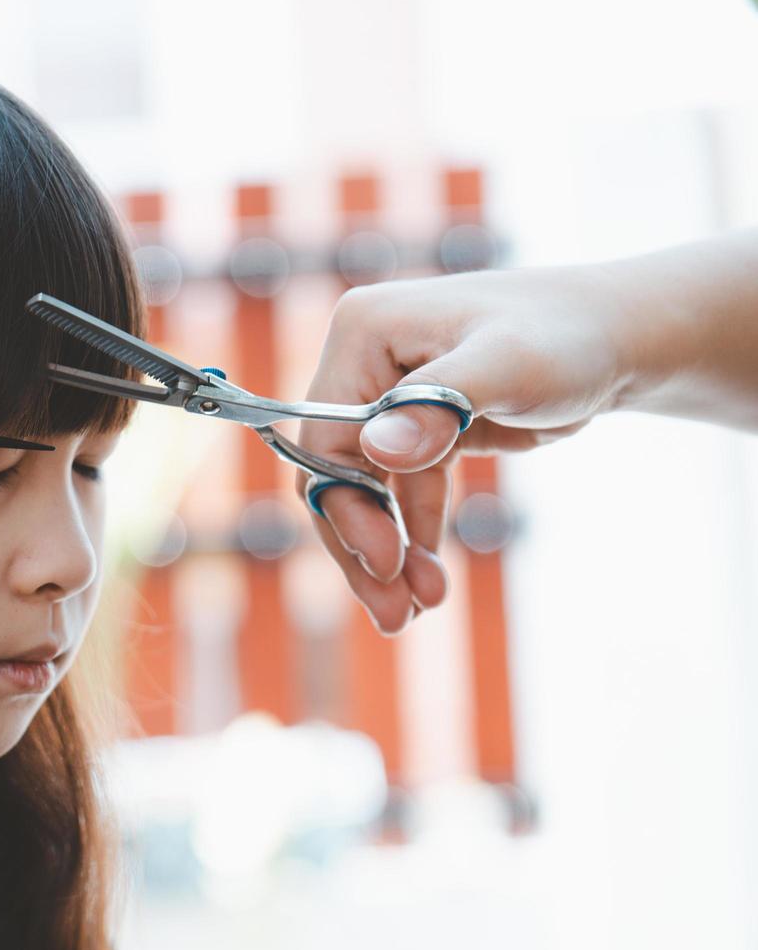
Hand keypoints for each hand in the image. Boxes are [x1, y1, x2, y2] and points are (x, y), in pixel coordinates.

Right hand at [298, 263, 628, 632]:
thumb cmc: (570, 338)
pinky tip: (429, 579)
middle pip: (337, 471)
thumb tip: (377, 450)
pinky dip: (413, 536)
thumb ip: (438, 405)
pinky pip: (402, 490)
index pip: (326, 437)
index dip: (347, 508)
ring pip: (367, 489)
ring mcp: (390, 395)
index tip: (387, 566)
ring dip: (388, 553)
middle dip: (363, 547)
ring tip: (416, 610)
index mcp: (363, 334)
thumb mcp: (509, 367)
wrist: (623, 336)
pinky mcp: (422, 425)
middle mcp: (364, 362)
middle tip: (395, 615)